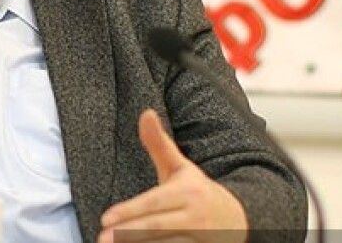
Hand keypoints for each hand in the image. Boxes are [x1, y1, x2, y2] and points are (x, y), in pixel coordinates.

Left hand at [98, 110, 247, 242]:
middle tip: (102, 238)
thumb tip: (145, 112)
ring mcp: (199, 238)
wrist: (239, 218)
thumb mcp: (180, 167)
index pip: (155, 202)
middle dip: (129, 233)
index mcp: (188, 192)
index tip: (106, 219)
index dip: (131, 211)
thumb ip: (159, 144)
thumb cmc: (197, 190)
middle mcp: (195, 216)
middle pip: (158, 226)